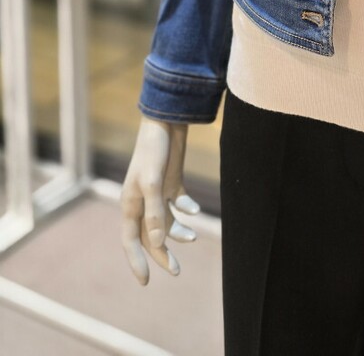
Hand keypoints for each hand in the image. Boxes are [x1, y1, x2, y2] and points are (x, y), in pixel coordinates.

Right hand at [120, 115, 200, 284]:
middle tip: (177, 272)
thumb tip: (156, 243)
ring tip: (193, 237)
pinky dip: (186, 209)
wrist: (166, 122)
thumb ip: (154, 214)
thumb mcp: (153, 183)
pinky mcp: (171, 182)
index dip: (136, 261)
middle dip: (161, 255)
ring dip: (178, 232)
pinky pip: (178, 203)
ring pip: (165, 222)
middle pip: (149, 236)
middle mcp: (142, 201)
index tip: (146, 282)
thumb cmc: (154, 151)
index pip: (130, 240)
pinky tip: (194, 209)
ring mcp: (157, 192)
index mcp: (130, 204)